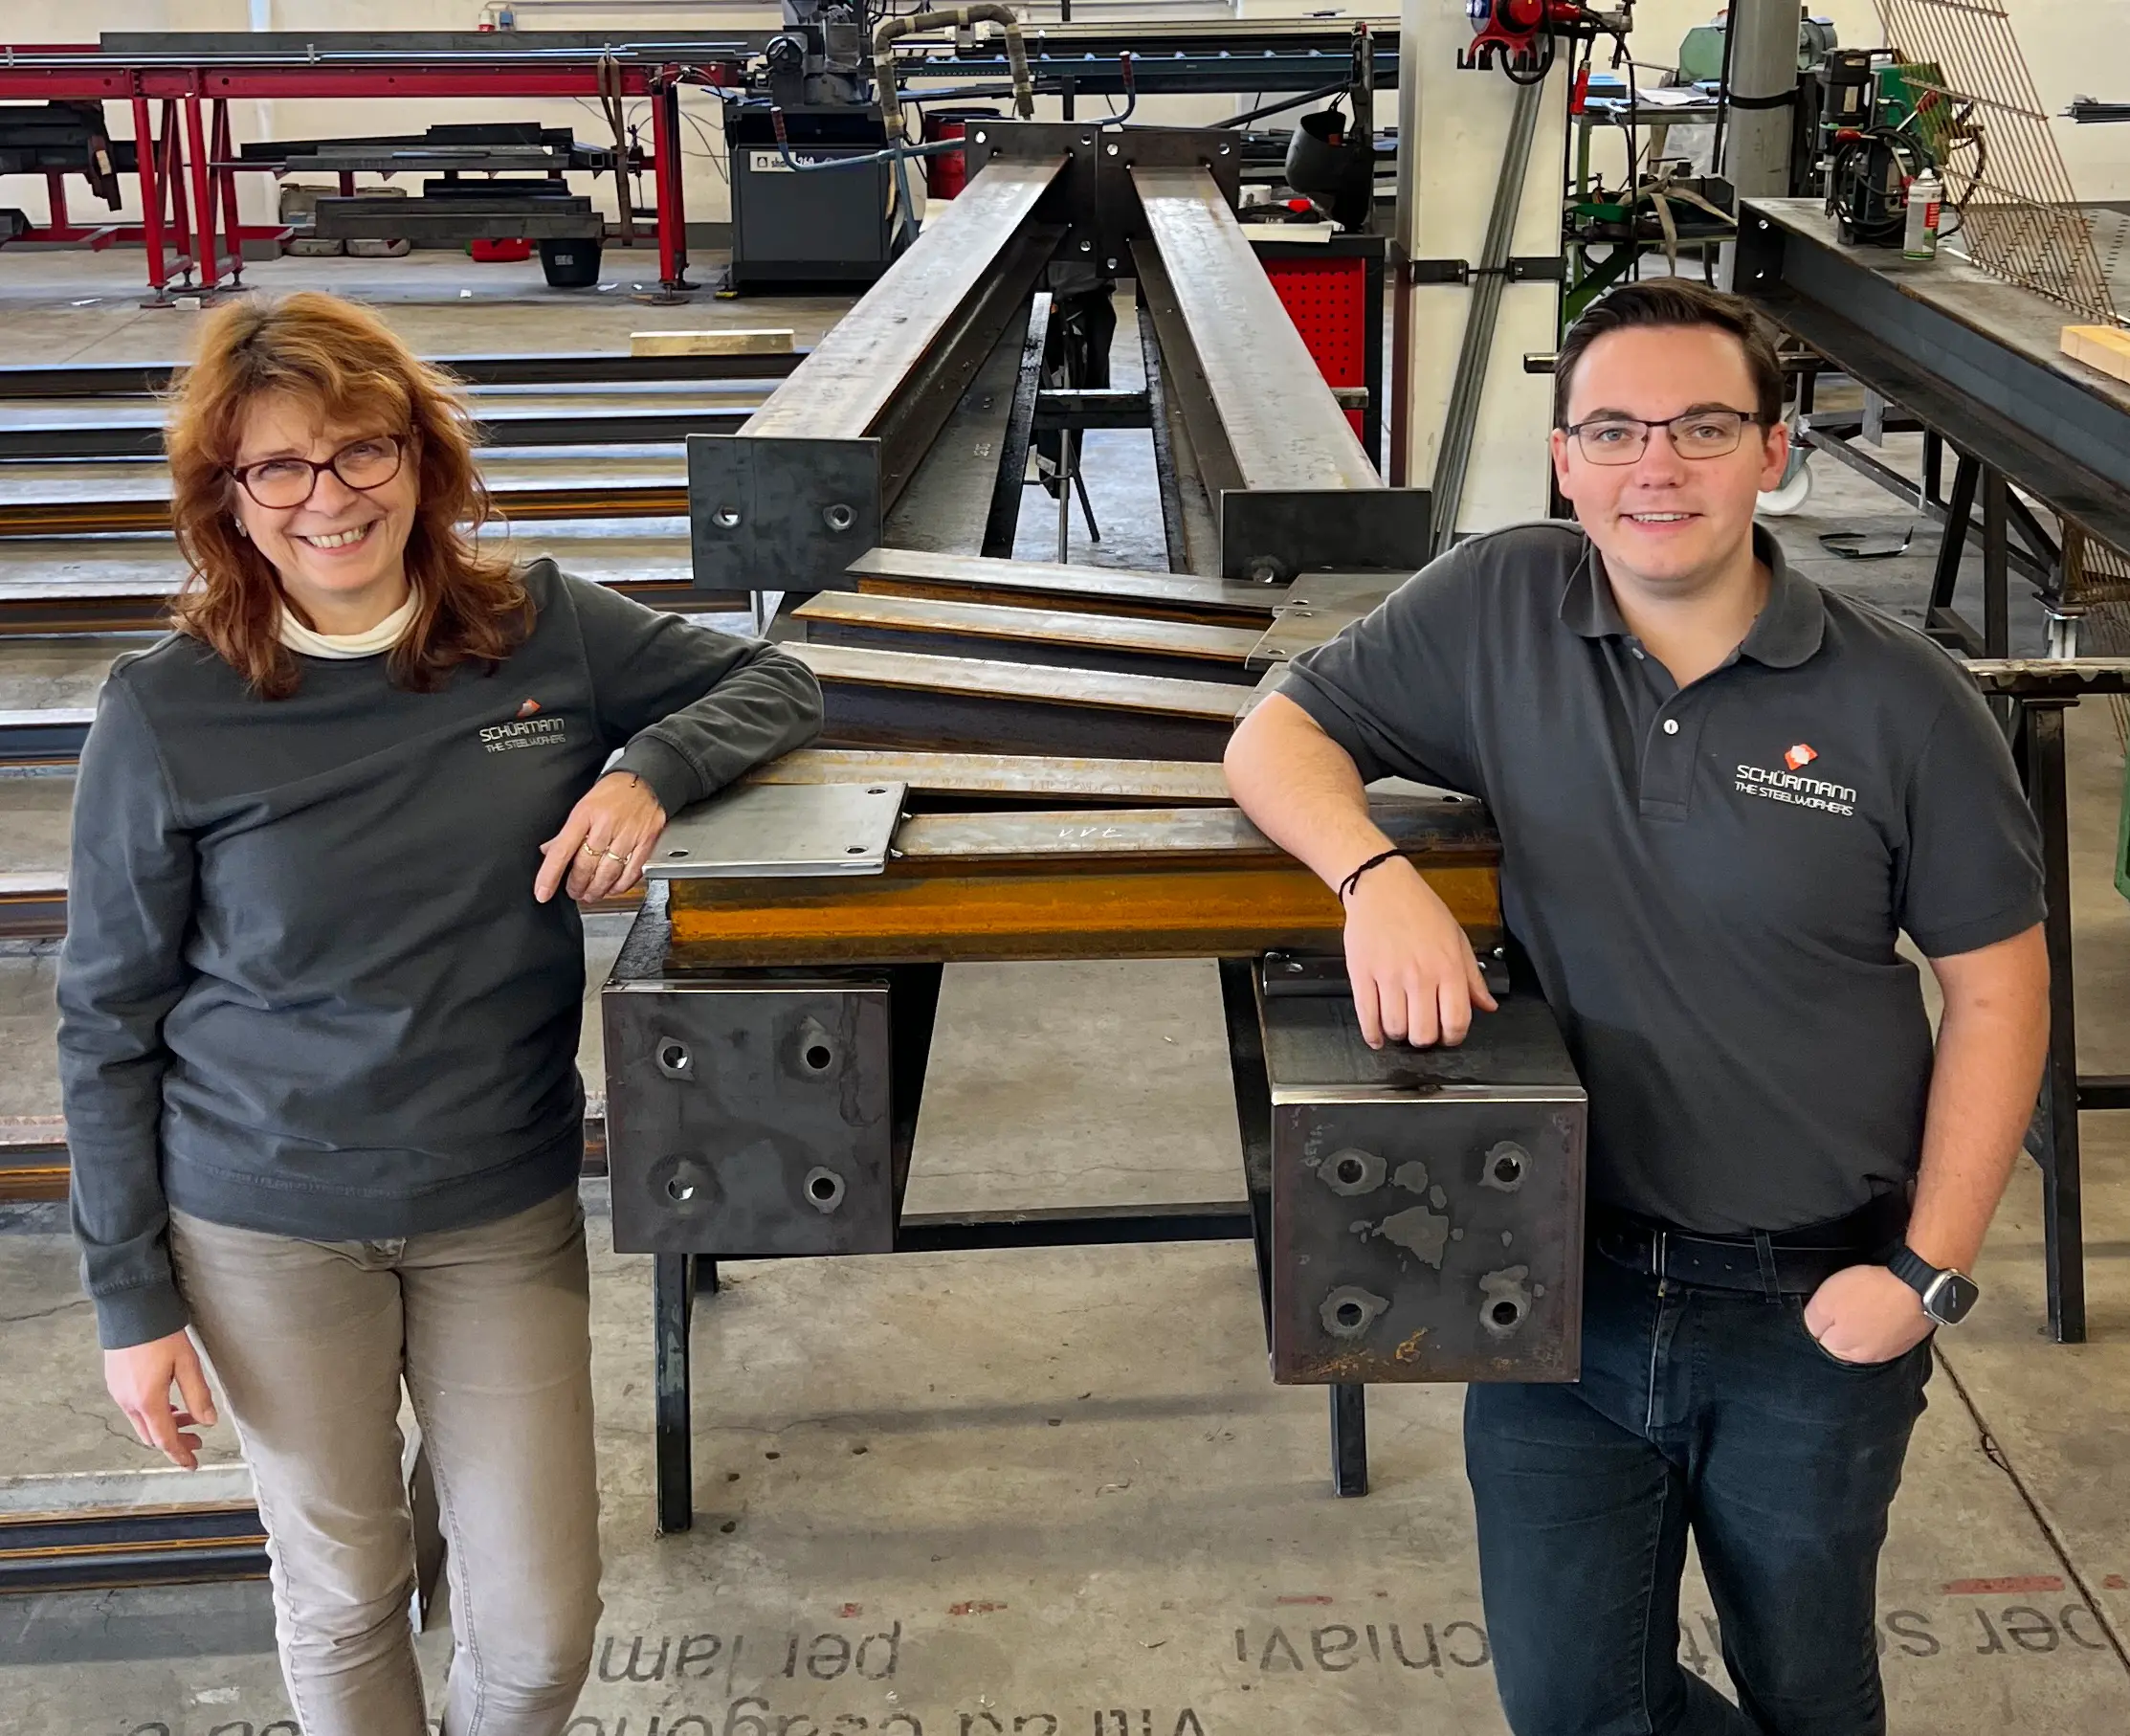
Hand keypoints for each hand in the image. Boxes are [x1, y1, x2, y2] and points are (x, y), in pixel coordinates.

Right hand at [105, 1330, 217, 1469]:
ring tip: (188, 1416)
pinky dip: (153, 1412)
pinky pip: (134, 1408)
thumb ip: (198, 1395)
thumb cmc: (161, 1333)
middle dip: (175, 1441)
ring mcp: (118, 1392)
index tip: (192, 1464)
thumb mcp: (187, 1363)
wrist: (130, 1310)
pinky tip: (169, 1402)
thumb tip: (208, 1421)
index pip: (165, 1440)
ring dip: (165, 1425)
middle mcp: (128, 1401)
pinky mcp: (115, 1382)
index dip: (180, 1454)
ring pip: (142, 1422)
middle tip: (197, 1439)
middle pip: (151, 1435)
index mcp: (147, 1401)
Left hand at [536, 770, 668, 903]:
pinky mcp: (646, 841)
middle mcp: (606, 824)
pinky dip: (620, 885)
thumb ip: (567, 832)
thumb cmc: (613, 791)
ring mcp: (628, 834)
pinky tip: (612, 888)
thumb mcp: (583, 805)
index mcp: (585, 814)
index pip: (562, 850)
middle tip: (573, 892)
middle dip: (576, 886)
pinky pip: (631, 871)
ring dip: (596, 889)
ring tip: (590, 894)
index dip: (550, 875)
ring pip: (608, 873)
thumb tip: (549, 852)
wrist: (647, 779)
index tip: (542, 892)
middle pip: (585, 866)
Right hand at [1341, 856, 1498, 1048]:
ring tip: (1400, 1024)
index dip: (1453, 1038)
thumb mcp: (1457, 939)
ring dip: (1399, 1034)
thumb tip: (1488, 1006)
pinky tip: (1377, 1036)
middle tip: (1422, 1029)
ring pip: (1395, 1028)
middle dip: (1424, 1039)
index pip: (1456, 1022)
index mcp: (1448, 968)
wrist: (1382, 886)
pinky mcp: (1362, 974)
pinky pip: (1367, 1017)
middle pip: (1423, 1033)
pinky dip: (1373, 1035)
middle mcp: (1420, 975)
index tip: (1447, 1035)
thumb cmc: (1422, 910)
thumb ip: (1472, 978)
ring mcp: (1388, 976)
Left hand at [1803, 1264, 1932, 1365]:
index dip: (1821, 1319)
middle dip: (1841, 1323)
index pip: (1820, 1340)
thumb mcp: (1825, 1301)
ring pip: (1866, 1336)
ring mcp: (1890, 1350)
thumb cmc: (1871, 1291)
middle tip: (1847, 1301)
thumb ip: (1814, 1321)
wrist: (1918, 1285)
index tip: (1827, 1306)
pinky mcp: (1908, 1338)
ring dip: (1864, 1321)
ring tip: (1867, 1301)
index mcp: (1844, 1350)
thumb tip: (1813, 1330)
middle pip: (1843, 1340)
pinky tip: (1884, 1305)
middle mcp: (1867, 1357)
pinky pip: (1887, 1331)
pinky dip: (1884, 1319)